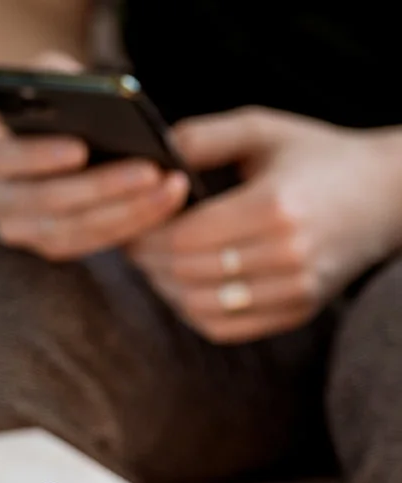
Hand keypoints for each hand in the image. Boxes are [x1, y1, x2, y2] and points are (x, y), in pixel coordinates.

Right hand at [0, 52, 189, 261]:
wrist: (37, 135)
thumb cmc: (43, 99)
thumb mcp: (45, 78)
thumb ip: (58, 84)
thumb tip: (96, 102)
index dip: (36, 157)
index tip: (81, 149)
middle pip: (40, 202)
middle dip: (99, 188)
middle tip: (150, 171)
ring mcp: (11, 228)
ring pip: (66, 232)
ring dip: (122, 213)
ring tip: (168, 189)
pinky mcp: (43, 245)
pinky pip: (85, 245)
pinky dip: (125, 226)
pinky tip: (163, 204)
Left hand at [128, 106, 401, 342]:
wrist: (387, 194)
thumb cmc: (316, 156)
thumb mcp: (264, 130)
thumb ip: (204, 138)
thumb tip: (148, 157)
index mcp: (275, 205)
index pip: (184, 236)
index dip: (147, 234)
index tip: (130, 223)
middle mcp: (288, 253)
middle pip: (186, 273)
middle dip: (148, 261)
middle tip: (133, 244)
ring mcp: (294, 289)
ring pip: (199, 306)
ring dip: (165, 289)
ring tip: (154, 265)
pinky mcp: (296, 312)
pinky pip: (223, 328)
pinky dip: (192, 312)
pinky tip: (182, 288)